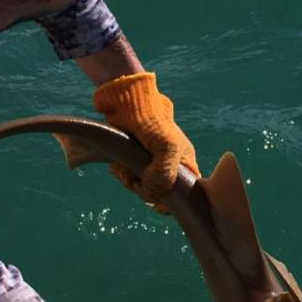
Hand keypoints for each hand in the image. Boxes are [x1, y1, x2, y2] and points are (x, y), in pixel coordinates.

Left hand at [92, 71, 198, 213]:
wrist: (125, 100)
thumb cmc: (152, 121)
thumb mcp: (168, 147)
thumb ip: (166, 174)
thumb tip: (153, 195)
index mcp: (185, 162)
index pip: (184, 195)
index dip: (169, 202)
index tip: (154, 199)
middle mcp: (169, 164)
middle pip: (158, 193)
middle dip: (144, 190)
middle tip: (133, 179)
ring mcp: (150, 162)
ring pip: (141, 186)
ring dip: (129, 181)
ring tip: (122, 168)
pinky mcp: (132, 158)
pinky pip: (127, 177)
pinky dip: (121, 174)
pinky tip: (117, 166)